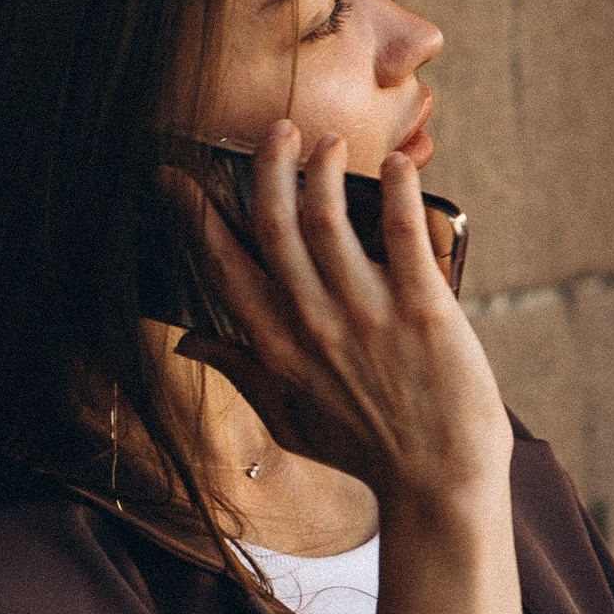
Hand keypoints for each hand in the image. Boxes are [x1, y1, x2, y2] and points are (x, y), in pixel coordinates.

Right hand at [167, 120, 515, 513]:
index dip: (195, 214)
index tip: (175, 176)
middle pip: (274, 226)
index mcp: (275, 348)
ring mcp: (368, 315)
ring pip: (328, 220)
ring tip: (327, 142)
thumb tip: (187, 338)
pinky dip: (399, 192)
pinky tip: (398, 166)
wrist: (438, 483)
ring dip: (323, 170)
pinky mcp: (423, 310)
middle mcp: (314, 325)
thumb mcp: (285, 419)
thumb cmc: (364, 452)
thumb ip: (238, 371)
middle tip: (275, 131)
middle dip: (268, 168)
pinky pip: (403, 235)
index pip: (222, 265)